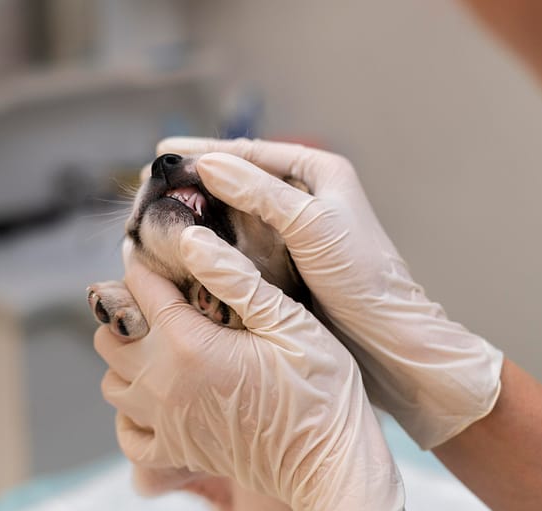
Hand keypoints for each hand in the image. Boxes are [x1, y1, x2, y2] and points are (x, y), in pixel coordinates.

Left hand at [94, 228, 403, 510]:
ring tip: (160, 343)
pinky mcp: (177, 452)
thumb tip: (192, 241)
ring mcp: (166, 423)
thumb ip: (236, 279)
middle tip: (161, 301)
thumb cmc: (321, 393)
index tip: (154, 255)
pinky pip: (127, 434)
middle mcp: (165, 384)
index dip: (144, 266)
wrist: (330, 465)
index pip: (142, 291)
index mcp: (190, 346)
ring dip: (126, 358)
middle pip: (110, 336)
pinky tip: (156, 397)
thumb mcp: (290, 323)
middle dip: (128, 311)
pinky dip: (130, 413)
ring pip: (110, 382)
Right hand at [155, 137, 503, 448]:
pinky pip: (246, 238)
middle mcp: (308, 194)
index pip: (252, 153)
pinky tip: (191, 241)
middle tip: (152, 183)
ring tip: (162, 208)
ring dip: (203, 207)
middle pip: (242, 178)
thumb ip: (261, 194)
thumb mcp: (311, 227)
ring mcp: (298, 227)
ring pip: (240, 209)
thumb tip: (210, 164)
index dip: (206, 152)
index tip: (163, 155)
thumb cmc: (363, 277)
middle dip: (199, 179)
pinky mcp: (292, 257)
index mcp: (320, 171)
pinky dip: (218, 236)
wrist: (388, 335)